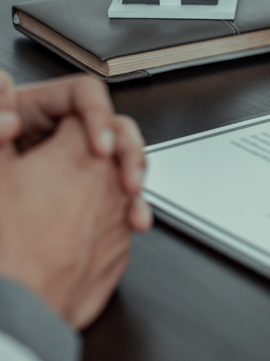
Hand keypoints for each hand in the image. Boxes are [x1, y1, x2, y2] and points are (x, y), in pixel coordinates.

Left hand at [0, 72, 151, 231]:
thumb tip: (6, 107)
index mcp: (37, 109)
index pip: (83, 94)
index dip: (98, 115)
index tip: (101, 147)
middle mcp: (63, 130)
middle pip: (112, 122)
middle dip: (127, 150)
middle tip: (126, 177)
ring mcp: (79, 156)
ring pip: (122, 153)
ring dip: (134, 173)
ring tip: (132, 195)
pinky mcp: (89, 184)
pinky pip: (119, 186)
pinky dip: (131, 203)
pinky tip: (133, 218)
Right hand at [0, 114, 131, 328]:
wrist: (15, 313)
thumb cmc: (4, 247)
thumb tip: (4, 93)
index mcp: (81, 155)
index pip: (87, 108)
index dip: (66, 111)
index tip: (49, 123)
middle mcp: (112, 184)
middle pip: (114, 143)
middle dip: (93, 141)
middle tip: (62, 151)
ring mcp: (120, 220)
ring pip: (119, 183)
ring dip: (99, 181)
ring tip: (61, 193)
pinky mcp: (120, 253)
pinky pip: (118, 222)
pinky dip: (100, 217)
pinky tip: (69, 228)